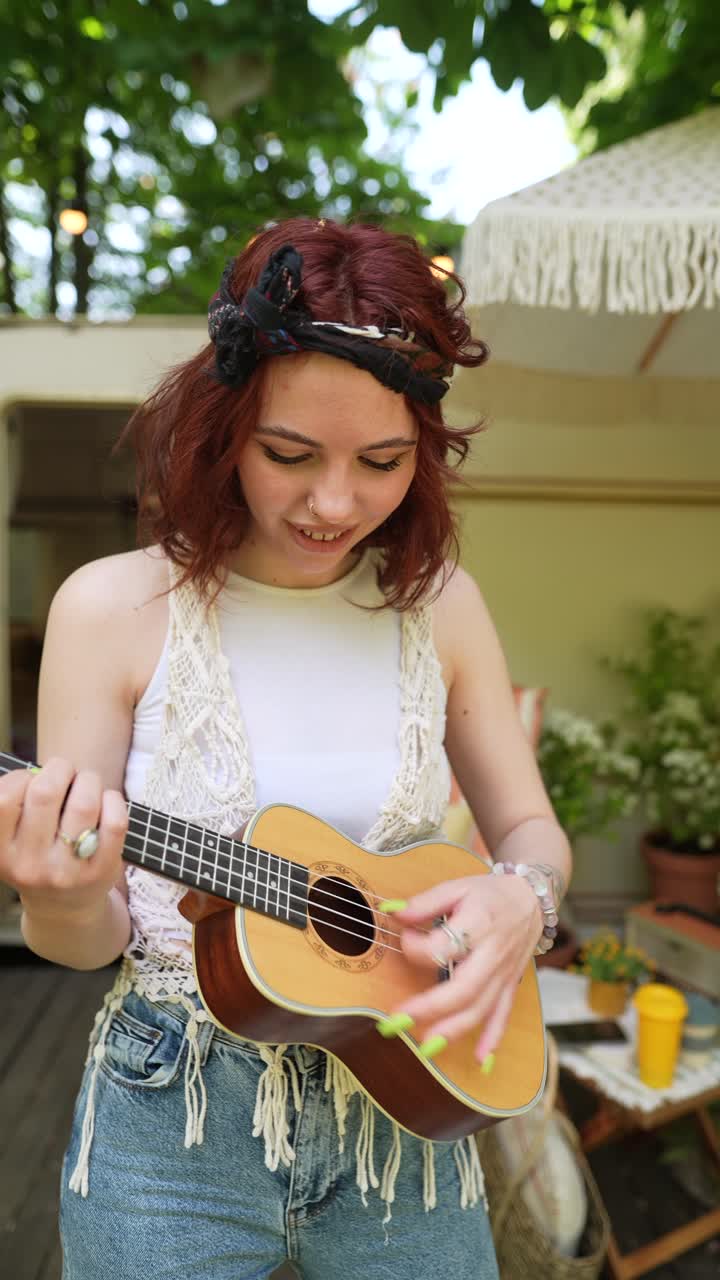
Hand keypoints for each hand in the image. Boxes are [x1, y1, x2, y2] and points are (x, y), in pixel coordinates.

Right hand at [0, 757, 127, 923]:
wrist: (64, 910)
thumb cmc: (38, 858)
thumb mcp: (13, 841)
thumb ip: (19, 805)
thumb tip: (43, 769)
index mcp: (2, 852)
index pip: (5, 798)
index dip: (21, 777)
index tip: (32, 779)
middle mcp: (31, 864)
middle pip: (46, 793)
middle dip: (60, 769)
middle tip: (66, 772)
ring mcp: (68, 870)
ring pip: (84, 803)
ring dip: (89, 781)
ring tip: (87, 784)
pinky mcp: (101, 870)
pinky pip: (115, 821)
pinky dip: (113, 800)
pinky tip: (105, 802)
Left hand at [389, 872, 543, 1062]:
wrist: (531, 898)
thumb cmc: (489, 894)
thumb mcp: (457, 887)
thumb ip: (424, 902)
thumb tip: (392, 913)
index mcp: (478, 924)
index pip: (442, 946)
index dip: (415, 946)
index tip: (402, 937)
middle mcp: (492, 953)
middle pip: (463, 988)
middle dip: (430, 1008)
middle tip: (397, 1019)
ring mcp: (503, 973)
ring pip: (480, 1008)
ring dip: (453, 1030)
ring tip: (425, 1046)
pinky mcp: (510, 985)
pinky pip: (503, 1015)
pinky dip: (493, 1038)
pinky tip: (482, 1061)